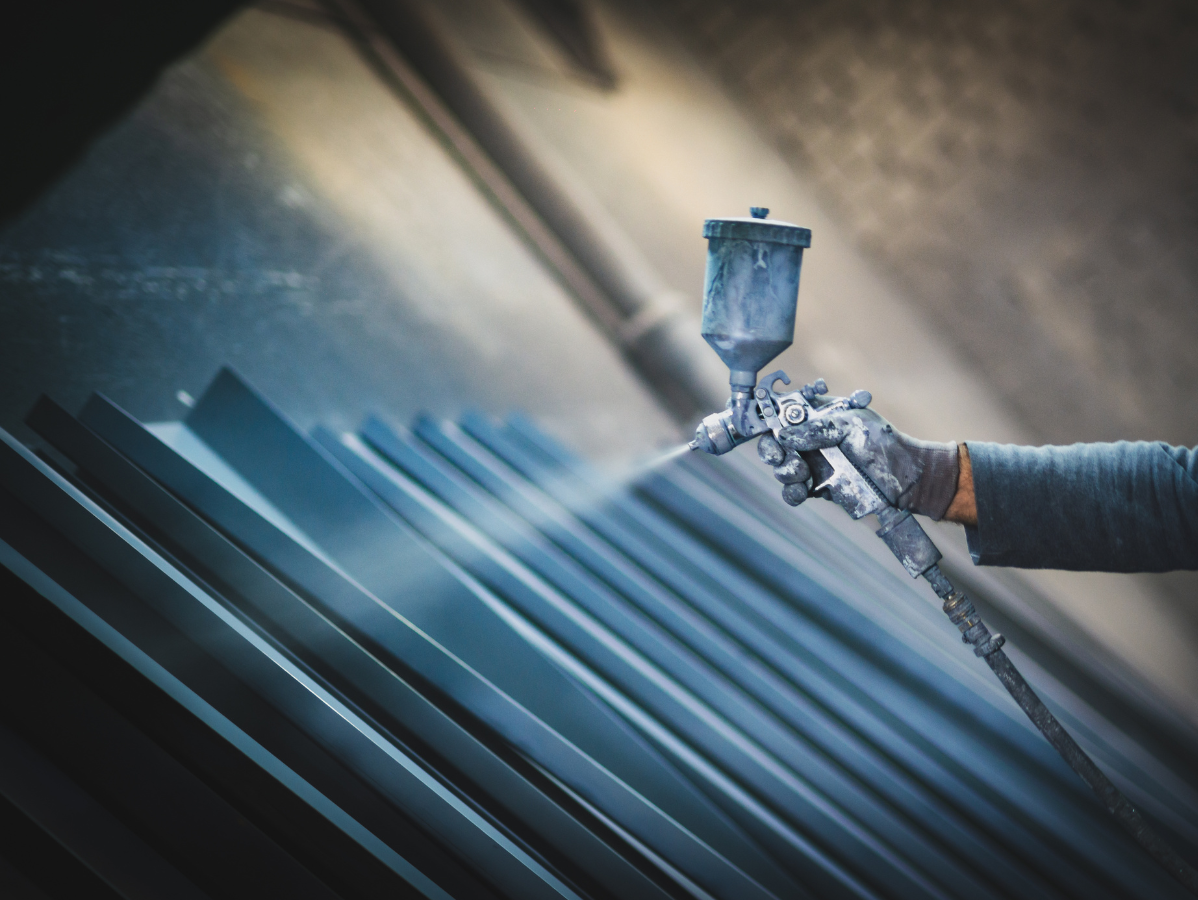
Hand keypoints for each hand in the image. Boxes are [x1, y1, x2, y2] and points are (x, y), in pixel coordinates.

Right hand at [757, 379, 960, 518]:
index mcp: (818, 417)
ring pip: (781, 469)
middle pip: (775, 444)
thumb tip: (784, 434)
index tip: (766, 429)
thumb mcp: (852, 425)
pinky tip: (802, 491)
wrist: (907, 479)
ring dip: (784, 472)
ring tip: (801, 473)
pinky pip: (794, 492)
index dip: (769, 420)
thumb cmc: (884, 443)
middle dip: (772, 451)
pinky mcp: (819, 487)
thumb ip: (817, 428)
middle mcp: (811, 440)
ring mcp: (814, 464)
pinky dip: (792, 493)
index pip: (784, 415)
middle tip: (780, 457)